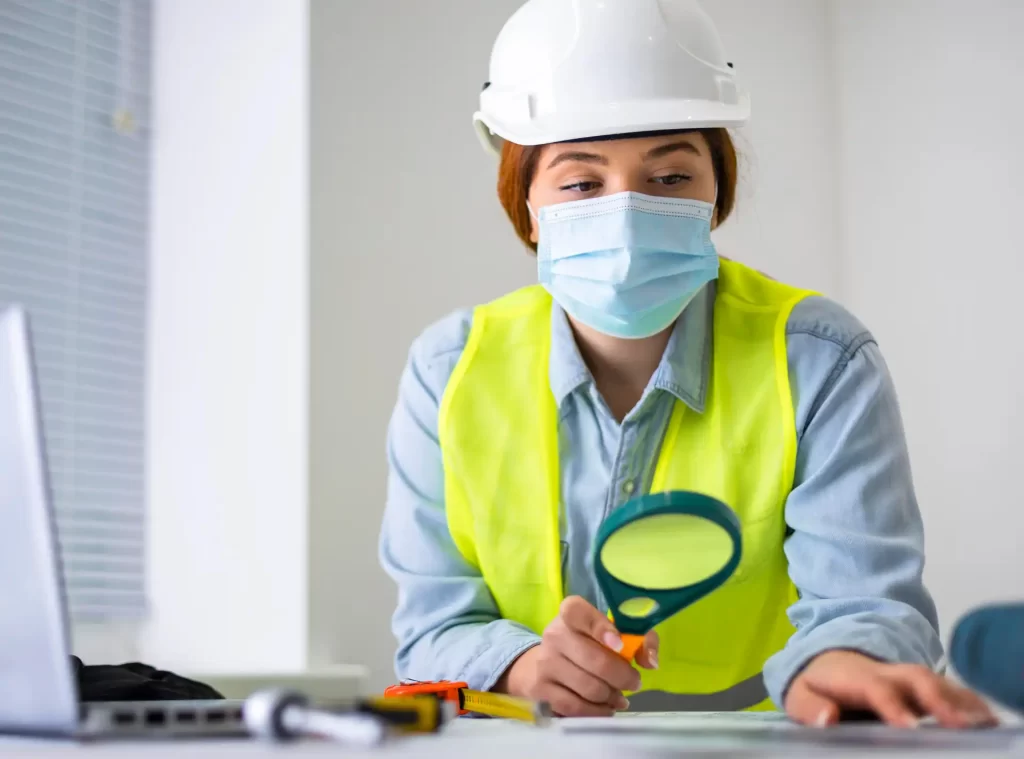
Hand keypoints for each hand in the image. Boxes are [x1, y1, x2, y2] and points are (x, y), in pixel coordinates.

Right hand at [495, 596, 658, 716]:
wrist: (547, 662)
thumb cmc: (589, 642)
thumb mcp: (615, 631)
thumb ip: (640, 639)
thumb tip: (650, 662)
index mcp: (570, 613)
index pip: (578, 612)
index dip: (600, 628)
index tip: (619, 644)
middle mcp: (554, 635)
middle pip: (594, 660)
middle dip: (622, 676)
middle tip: (634, 682)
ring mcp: (545, 662)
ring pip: (588, 687)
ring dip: (611, 696)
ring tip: (619, 696)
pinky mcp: (541, 689)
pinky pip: (575, 707)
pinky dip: (597, 711)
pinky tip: (606, 707)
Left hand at [785, 650, 997, 727]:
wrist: (826, 662)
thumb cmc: (814, 687)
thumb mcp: (799, 697)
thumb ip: (809, 708)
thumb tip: (827, 718)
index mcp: (855, 677)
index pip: (877, 688)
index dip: (894, 706)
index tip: (910, 727)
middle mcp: (886, 672)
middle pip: (916, 679)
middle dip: (940, 698)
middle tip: (961, 726)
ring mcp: (905, 676)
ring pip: (937, 682)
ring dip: (962, 702)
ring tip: (985, 725)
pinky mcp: (919, 686)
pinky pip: (947, 690)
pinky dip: (968, 703)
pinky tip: (987, 721)